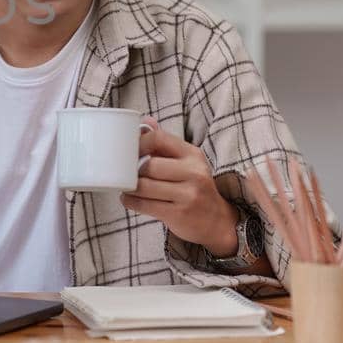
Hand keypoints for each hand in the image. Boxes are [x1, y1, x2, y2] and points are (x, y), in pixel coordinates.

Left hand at [120, 116, 239, 255]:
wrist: (217, 220)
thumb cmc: (195, 187)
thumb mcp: (186, 162)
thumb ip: (165, 143)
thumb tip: (144, 122)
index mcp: (193, 155)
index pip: (159, 138)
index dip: (138, 143)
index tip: (128, 151)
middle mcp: (193, 172)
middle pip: (149, 165)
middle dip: (132, 170)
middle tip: (126, 173)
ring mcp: (188, 194)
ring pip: (144, 186)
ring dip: (129, 187)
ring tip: (127, 187)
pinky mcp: (179, 214)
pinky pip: (145, 205)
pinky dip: (130, 201)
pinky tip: (129, 199)